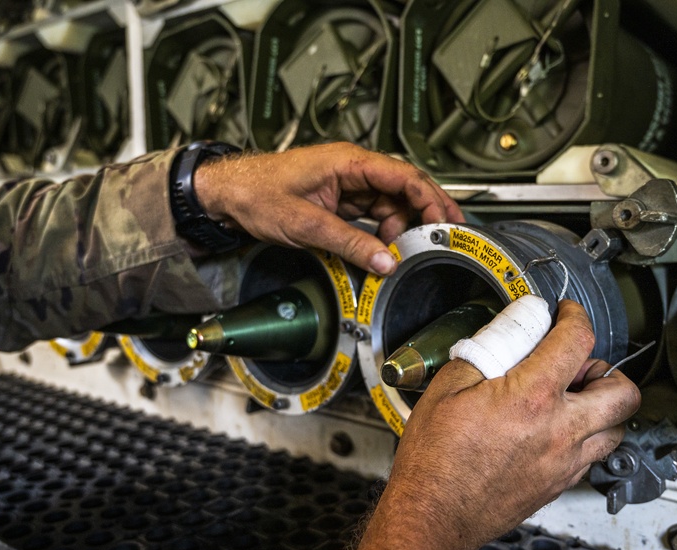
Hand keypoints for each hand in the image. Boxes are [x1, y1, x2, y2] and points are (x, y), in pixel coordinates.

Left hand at [194, 142, 464, 274]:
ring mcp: (347, 185)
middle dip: (427, 212)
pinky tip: (384, 249)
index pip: (404, 176)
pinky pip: (372, 214)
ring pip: (390, 204)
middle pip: (404, 189)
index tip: (446, 222)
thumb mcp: (305, 224)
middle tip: (448, 236)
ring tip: (404, 252)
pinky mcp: (339, 201)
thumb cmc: (256, 193)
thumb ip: (349, 243)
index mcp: (348, 162)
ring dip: (401, 228)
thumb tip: (385, 260)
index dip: (430, 199)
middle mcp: (353, 169)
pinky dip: (382, 232)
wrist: (227, 194)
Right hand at [347, 300, 640, 549]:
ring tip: (570, 400)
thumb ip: (486, 351)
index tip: (568, 314)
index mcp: (533, 397)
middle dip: (607, 369)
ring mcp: (565, 462)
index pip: (578, 341)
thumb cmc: (436, 460)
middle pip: (623, 391)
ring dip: (601, 407)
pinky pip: (592, 455)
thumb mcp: (448, 387)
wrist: (435, 516)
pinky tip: (553, 430)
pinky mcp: (560, 484)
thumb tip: (509, 329)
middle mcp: (560, 430)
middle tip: (578, 365)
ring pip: (616, 428)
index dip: (576, 316)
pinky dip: (584, 437)